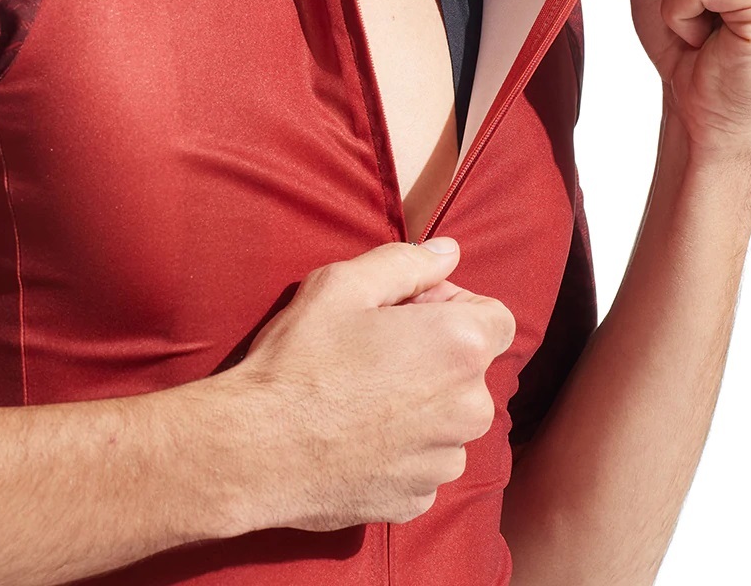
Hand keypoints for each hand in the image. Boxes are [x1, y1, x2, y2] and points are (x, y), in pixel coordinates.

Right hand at [231, 238, 514, 530]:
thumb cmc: (300, 359)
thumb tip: (448, 252)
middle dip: (433, 354)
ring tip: (359, 394)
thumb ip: (409, 262)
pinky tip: (354, 433)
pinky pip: (423, 459)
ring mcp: (445, 460)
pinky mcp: (418, 498)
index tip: (405, 312)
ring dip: (419, 402)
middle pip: (470, 368)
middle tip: (373, 349)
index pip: (495, 318)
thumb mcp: (344, 284)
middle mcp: (469, 408)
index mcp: (460, 348)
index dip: (451, 307)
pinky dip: (401, 447)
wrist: (256, 449)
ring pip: (447, 417)